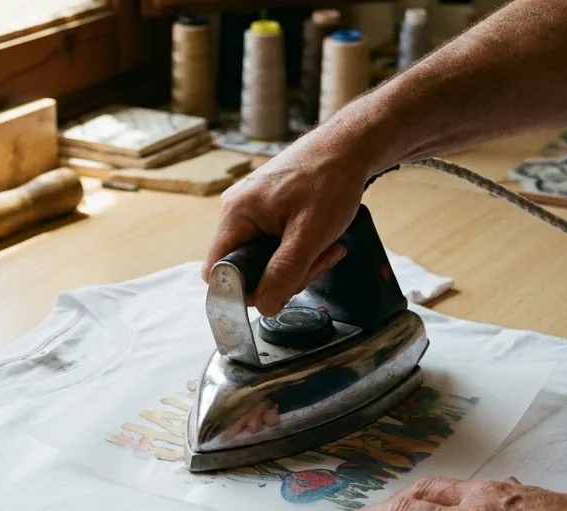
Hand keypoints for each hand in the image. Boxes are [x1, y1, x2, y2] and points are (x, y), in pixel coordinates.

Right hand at [204, 131, 377, 316]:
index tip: (278, 290)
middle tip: (315, 262)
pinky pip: (274, 246)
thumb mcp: (310, 233)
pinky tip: (320, 242)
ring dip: (296, 265)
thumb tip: (265, 307)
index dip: (243, 290)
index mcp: (236, 214)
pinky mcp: (267, 213)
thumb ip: (285, 272)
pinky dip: (298, 252)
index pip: (217, 272)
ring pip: (263, 260)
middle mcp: (236, 212)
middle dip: (282, 276)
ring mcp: (252, 212)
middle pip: (244, 269)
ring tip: (325, 247)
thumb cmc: (329, 179)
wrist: (349, 147)